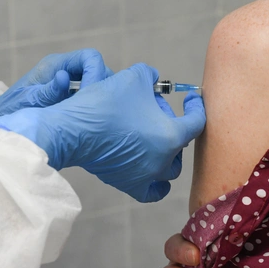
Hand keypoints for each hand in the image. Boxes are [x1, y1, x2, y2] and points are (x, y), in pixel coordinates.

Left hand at [0, 48, 111, 118]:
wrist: (2, 124)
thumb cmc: (11, 111)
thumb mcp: (28, 102)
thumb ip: (47, 91)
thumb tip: (63, 77)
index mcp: (55, 65)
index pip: (89, 58)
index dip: (97, 73)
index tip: (94, 96)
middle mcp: (65, 71)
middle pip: (98, 69)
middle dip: (103, 87)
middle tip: (99, 109)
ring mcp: (69, 85)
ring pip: (97, 84)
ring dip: (100, 98)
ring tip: (95, 116)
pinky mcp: (70, 99)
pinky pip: (90, 97)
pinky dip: (94, 106)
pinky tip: (90, 121)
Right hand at [0, 64, 205, 201]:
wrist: (72, 130)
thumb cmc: (105, 103)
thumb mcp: (133, 78)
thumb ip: (149, 76)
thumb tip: (151, 79)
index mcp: (170, 136)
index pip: (196, 122)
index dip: (195, 107)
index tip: (190, 98)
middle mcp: (162, 161)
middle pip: (181, 144)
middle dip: (172, 124)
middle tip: (154, 109)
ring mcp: (145, 176)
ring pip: (170, 169)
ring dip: (168, 152)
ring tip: (153, 136)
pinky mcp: (127, 184)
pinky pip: (152, 191)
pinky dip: (157, 183)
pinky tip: (152, 172)